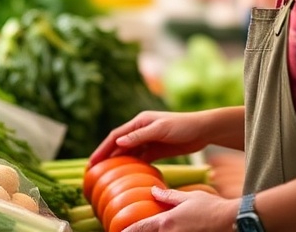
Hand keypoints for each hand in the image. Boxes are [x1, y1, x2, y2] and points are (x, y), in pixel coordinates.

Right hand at [89, 110, 219, 167]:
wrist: (203, 130)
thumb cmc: (182, 125)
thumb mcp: (160, 129)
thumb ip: (139, 136)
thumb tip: (118, 143)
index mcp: (139, 121)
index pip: (116, 136)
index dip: (103, 148)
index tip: (92, 161)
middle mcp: (141, 130)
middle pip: (119, 144)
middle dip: (106, 156)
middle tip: (94, 171)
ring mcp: (149, 140)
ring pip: (129, 152)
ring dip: (118, 161)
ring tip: (107, 174)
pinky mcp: (157, 149)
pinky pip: (141, 158)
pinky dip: (133, 165)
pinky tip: (127, 174)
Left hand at [121, 187, 237, 231]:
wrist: (233, 221)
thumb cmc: (212, 207)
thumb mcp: (189, 197)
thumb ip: (169, 196)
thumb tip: (153, 191)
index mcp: (167, 222)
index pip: (140, 228)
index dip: (127, 231)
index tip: (117, 231)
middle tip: (128, 231)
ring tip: (157, 229)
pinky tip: (170, 231)